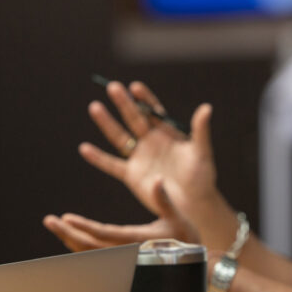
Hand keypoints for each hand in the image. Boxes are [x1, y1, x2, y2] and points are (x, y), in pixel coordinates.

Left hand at [43, 180, 197, 251]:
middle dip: (68, 233)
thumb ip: (164, 200)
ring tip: (53, 224)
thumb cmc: (188, 238)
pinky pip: (96, 254)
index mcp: (139, 240)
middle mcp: (127, 252)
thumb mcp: (179, 217)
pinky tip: (68, 235)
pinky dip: (79, 245)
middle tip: (49, 220)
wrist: (194, 264)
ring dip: (69, 239)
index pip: (106, 235)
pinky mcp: (122, 259)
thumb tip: (156, 180)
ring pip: (90, 252)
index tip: (67, 218)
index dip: (85, 228)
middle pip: (91, 246)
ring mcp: (123, 258)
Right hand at [79, 80, 218, 222]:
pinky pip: (112, 165)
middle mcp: (150, 141)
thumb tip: (206, 108)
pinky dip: (98, 158)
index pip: (154, 111)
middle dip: (124, 103)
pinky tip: (84, 149)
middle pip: (134, 118)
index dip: (145, 99)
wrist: (193, 204)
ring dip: (107, 123)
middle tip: (112, 87)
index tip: (135, 87)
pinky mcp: (132, 175)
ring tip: (95, 107)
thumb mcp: (202, 153)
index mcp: (167, 133)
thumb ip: (201, 131)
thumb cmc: (202, 178)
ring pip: (119, 137)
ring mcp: (140, 157)